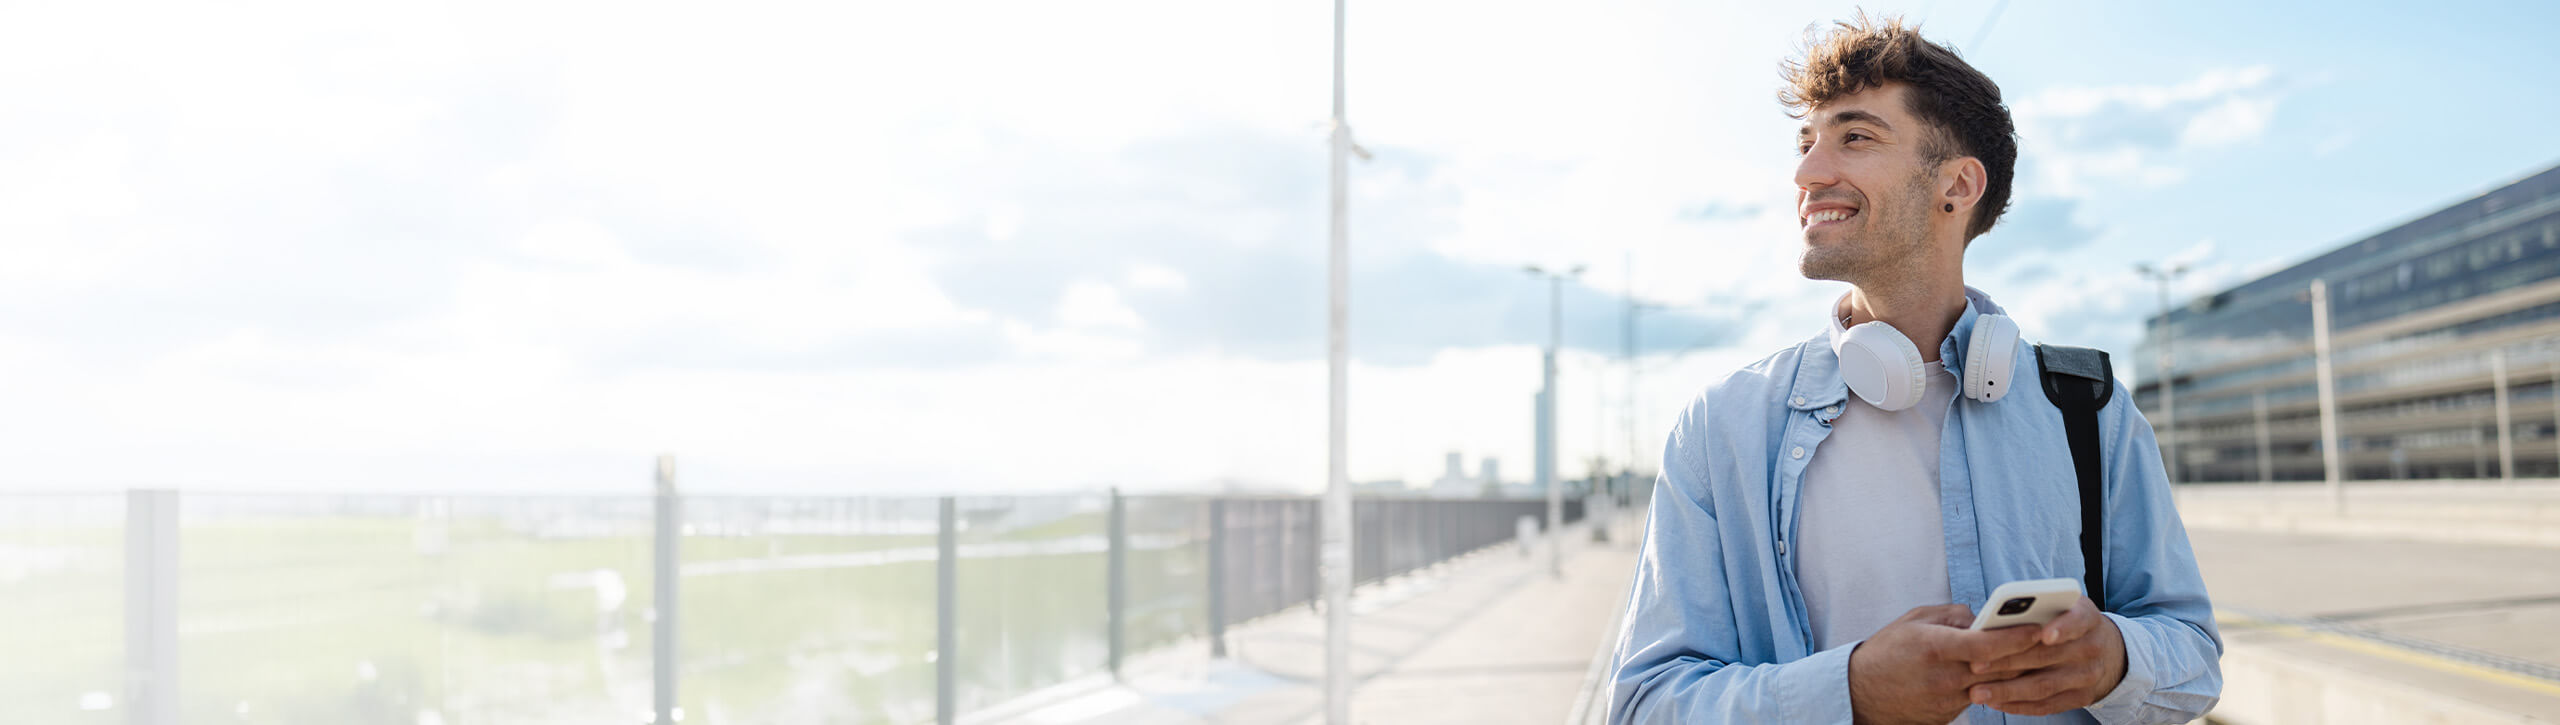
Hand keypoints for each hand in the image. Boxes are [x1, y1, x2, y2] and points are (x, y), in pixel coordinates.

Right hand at [1848, 604, 2044, 724]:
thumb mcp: (1915, 620)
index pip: (1986, 645)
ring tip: (2033, 655)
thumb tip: (1985, 618)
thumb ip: (1953, 615)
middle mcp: (1945, 677)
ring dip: (2015, 671)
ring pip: (1996, 685)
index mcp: (1935, 647)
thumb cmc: (1887, 650)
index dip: (2016, 637)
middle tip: (2051, 640)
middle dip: (2027, 654)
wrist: (1862, 693)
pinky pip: (1980, 697)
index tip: (2039, 628)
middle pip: (2000, 668)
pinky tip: (2003, 673)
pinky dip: (1993, 684)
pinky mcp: (1949, 715)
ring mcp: (1948, 700)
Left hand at [1961, 596, 2127, 715]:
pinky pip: (2047, 705)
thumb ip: (2036, 609)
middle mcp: (2091, 647)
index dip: (2062, 628)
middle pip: (2047, 656)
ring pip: (2044, 685)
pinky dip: (2019, 705)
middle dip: (2008, 662)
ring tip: (1977, 692)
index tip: (2044, 635)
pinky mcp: (2081, 698)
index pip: (2077, 620)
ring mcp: (2088, 676)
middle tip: (1975, 665)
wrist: (2106, 650)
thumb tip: (1992, 623)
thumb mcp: (2061, 606)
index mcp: (2086, 617)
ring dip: (2007, 690)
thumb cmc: (2066, 621)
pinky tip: (1996, 702)